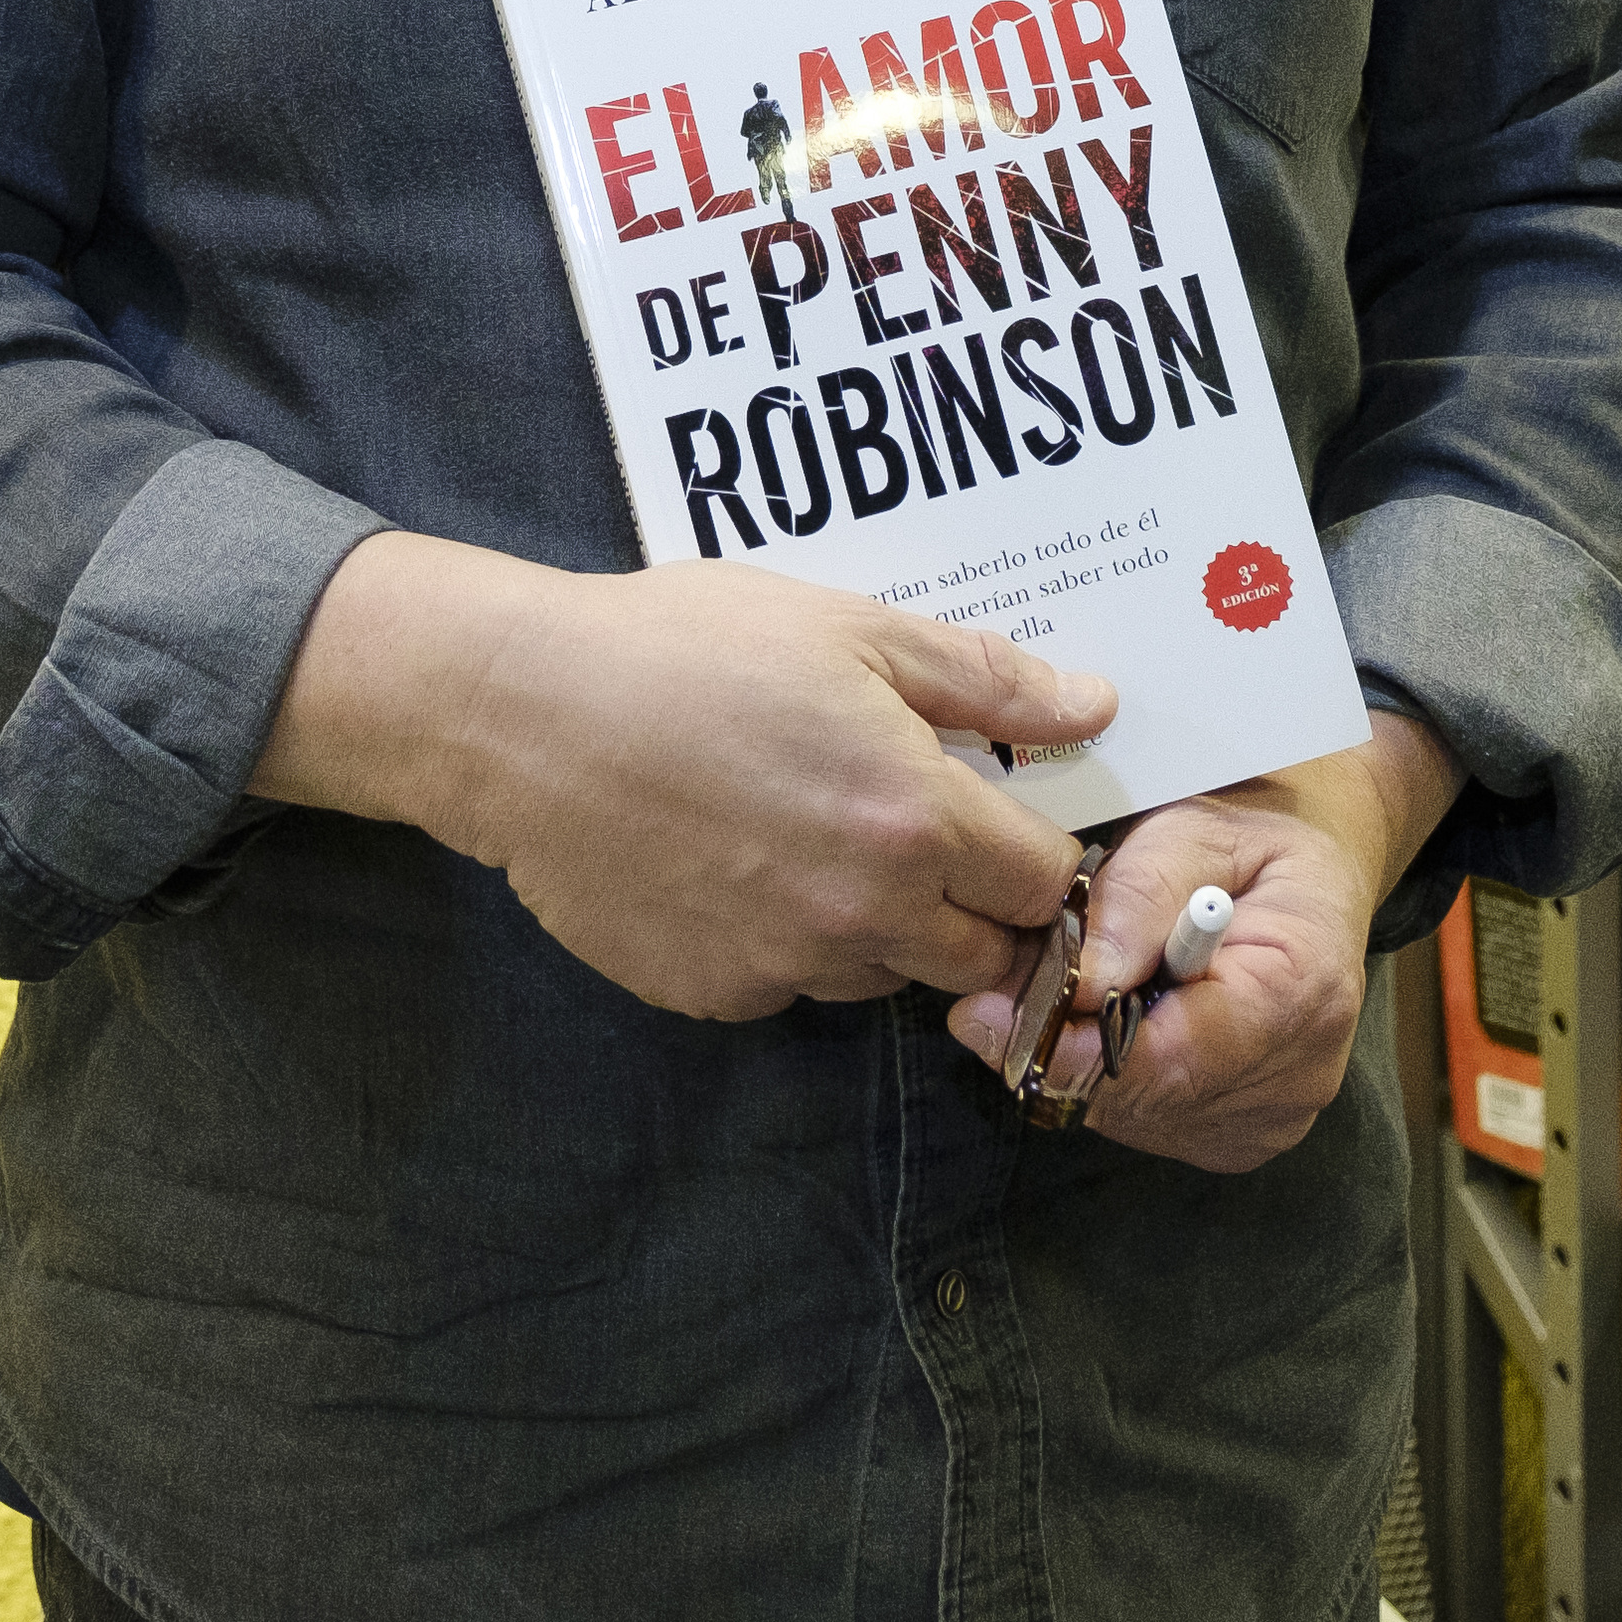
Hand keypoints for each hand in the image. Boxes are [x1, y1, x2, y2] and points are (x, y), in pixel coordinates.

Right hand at [252, 530, 1117, 1019]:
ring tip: (819, 830)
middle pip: (983, 951)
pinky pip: (793, 983)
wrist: (525, 716)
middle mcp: (866, 914)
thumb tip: (1096, 707)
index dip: (1041, 849)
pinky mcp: (718, 994)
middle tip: (924, 828)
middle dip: (977, 902)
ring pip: (888, 972)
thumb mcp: (851, 628)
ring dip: (886, 923)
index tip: (1013, 817)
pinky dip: (792, 941)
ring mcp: (787, 966)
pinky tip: (744, 862)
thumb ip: (984, 678)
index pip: (1046, 882)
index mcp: (916, 820)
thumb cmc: (687, 649)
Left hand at [945, 713, 1462, 1171]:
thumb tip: (1077, 984)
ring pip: (1136, 1116)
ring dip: (1089, 1058)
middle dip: (1066, 1043)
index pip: (1171, 1058)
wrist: (1319, 867)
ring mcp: (1275, 1119)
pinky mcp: (1244, 1138)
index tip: (989, 1012)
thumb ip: (1138, 899)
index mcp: (1303, 989)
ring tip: (1083, 979)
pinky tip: (1125, 1011)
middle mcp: (1299, 1076)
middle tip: (1009, 982)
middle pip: (1145, 1095)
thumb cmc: (1254, 832)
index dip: (1071, 1047)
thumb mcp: (1195, 826)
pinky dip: (1117, 1075)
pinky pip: (1151, 1123)